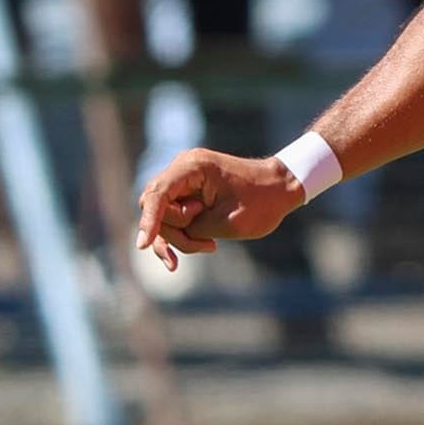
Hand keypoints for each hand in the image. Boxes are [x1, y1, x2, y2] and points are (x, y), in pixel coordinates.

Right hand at [134, 146, 306, 267]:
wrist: (281, 188)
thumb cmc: (261, 202)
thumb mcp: (227, 223)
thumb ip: (192, 227)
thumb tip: (166, 232)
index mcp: (192, 166)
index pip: (157, 194)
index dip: (148, 221)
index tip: (143, 246)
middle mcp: (182, 169)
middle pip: (156, 207)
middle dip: (175, 233)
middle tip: (208, 244)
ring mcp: (184, 181)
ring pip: (163, 216)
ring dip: (181, 237)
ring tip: (211, 246)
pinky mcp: (187, 194)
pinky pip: (173, 218)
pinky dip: (181, 236)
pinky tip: (185, 257)